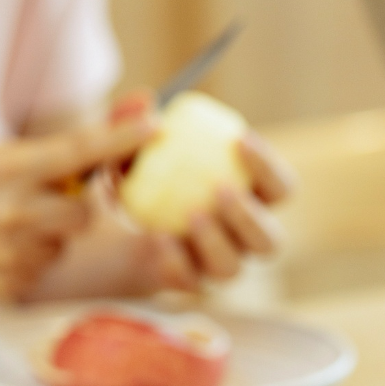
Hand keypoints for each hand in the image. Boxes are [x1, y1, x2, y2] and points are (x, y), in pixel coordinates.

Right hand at [0, 117, 156, 300]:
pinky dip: (29, 260)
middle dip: (72, 207)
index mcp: (6, 169)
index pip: (77, 150)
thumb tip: (107, 137)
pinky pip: (43, 269)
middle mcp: (12, 213)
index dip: (120, 138)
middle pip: (83, 212)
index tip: (155, 124)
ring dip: (48, 235)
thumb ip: (39, 155)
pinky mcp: (6, 286)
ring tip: (5, 228)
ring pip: (64, 244)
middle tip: (41, 201)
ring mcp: (9, 254)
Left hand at [109, 90, 294, 288]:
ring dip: (216, 241)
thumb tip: (144, 100)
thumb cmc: (132, 176)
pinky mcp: (184, 284)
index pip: (281, 189)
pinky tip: (158, 237)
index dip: (270, 167)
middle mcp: (238, 240)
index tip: (240, 139)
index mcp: (248, 200)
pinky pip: (190, 282)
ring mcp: (212, 266)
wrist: (102, 226)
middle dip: (251, 216)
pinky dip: (176, 260)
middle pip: (270, 242)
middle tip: (221, 189)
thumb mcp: (125, 145)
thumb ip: (130, 122)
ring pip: (232, 268)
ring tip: (190, 214)